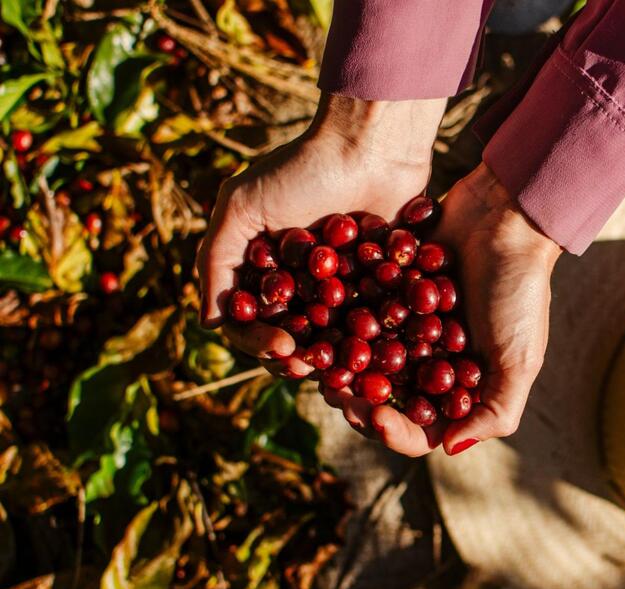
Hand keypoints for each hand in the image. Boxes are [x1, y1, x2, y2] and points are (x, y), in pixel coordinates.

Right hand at [196, 94, 444, 377]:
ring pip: (328, 338)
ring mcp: (340, 286)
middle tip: (307, 365)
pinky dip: (369, 342)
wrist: (369, 146)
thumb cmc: (301, 170)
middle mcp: (298, 283)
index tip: (280, 346)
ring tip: (338, 369)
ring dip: (328, 359)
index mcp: (261, 269)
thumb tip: (207, 324)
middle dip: (293, 357)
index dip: (259, 339)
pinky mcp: (380, 284)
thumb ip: (216, 260)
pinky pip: (372, 323)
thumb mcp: (242, 206)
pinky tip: (374, 356)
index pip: (248, 319)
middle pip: (288, 336)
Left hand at [324, 163, 561, 455]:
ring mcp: (408, 326)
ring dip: (340, 368)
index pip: (423, 429)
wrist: (505, 218)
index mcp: (462, 386)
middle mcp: (432, 361)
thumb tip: (450, 449)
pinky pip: (358, 314)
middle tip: (334, 392)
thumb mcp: (521, 360)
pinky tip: (319, 325)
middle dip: (358, 402)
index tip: (377, 418)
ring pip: (364, 361)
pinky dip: (339, 324)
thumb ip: (495, 413)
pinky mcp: (389, 290)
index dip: (396, 433)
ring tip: (318, 364)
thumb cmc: (519, 291)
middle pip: (386, 399)